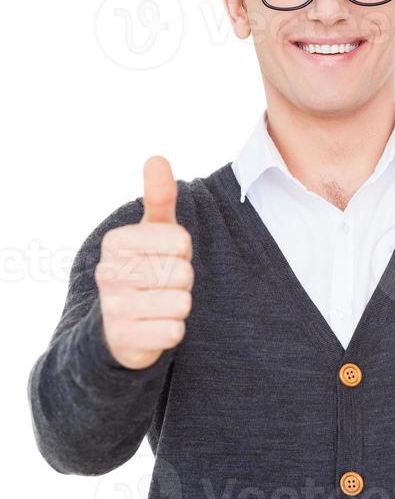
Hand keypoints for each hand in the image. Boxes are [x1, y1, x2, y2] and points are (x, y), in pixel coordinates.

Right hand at [94, 155, 193, 368]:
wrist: (118, 326)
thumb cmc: (143, 268)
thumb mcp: (152, 231)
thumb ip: (158, 196)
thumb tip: (157, 158)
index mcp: (115, 242)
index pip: (181, 241)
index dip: (182, 252)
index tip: (165, 257)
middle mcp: (108, 273)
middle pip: (183, 273)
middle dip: (182, 281)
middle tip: (162, 284)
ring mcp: (114, 308)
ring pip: (180, 303)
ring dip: (179, 306)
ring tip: (158, 303)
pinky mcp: (124, 340)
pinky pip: (173, 332)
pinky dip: (173, 331)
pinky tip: (156, 326)